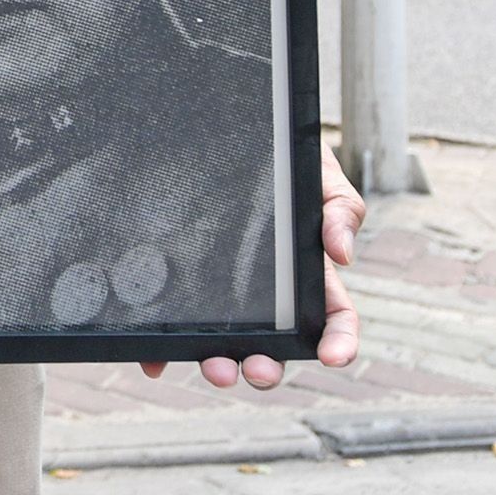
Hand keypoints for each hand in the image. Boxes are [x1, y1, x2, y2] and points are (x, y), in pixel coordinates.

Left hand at [143, 139, 362, 389]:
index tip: (332, 357)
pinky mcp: (178, 278)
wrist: (223, 124)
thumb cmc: (281, 155)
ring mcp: (219, 287)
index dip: (338, 342)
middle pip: (273, 343)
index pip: (331, 317)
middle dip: (267, 367)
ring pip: (222, 341)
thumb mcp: (317, 172)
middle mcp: (263, 291)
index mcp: (305, 273)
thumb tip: (343, 254)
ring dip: (218, 363)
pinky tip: (152, 361)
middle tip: (258, 370)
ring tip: (215, 368)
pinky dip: (161, 349)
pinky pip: (170, 322)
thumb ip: (340, 208)